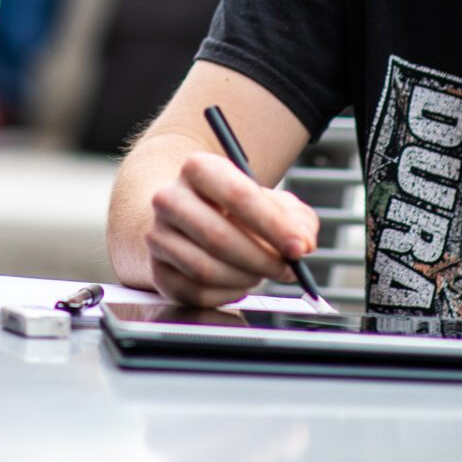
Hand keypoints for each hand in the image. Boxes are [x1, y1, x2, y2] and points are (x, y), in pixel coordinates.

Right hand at [144, 151, 320, 307]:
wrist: (186, 217)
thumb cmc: (236, 209)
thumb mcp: (271, 202)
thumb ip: (297, 219)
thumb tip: (304, 244)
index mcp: (198, 169)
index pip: (237, 195)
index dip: (273, 225)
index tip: (300, 247)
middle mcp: (169, 199)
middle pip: (218, 236)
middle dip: (262, 259)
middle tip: (288, 269)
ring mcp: (158, 237)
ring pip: (205, 269)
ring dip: (245, 278)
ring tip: (262, 272)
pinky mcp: (158, 271)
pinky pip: (196, 292)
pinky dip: (228, 293)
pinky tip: (239, 282)